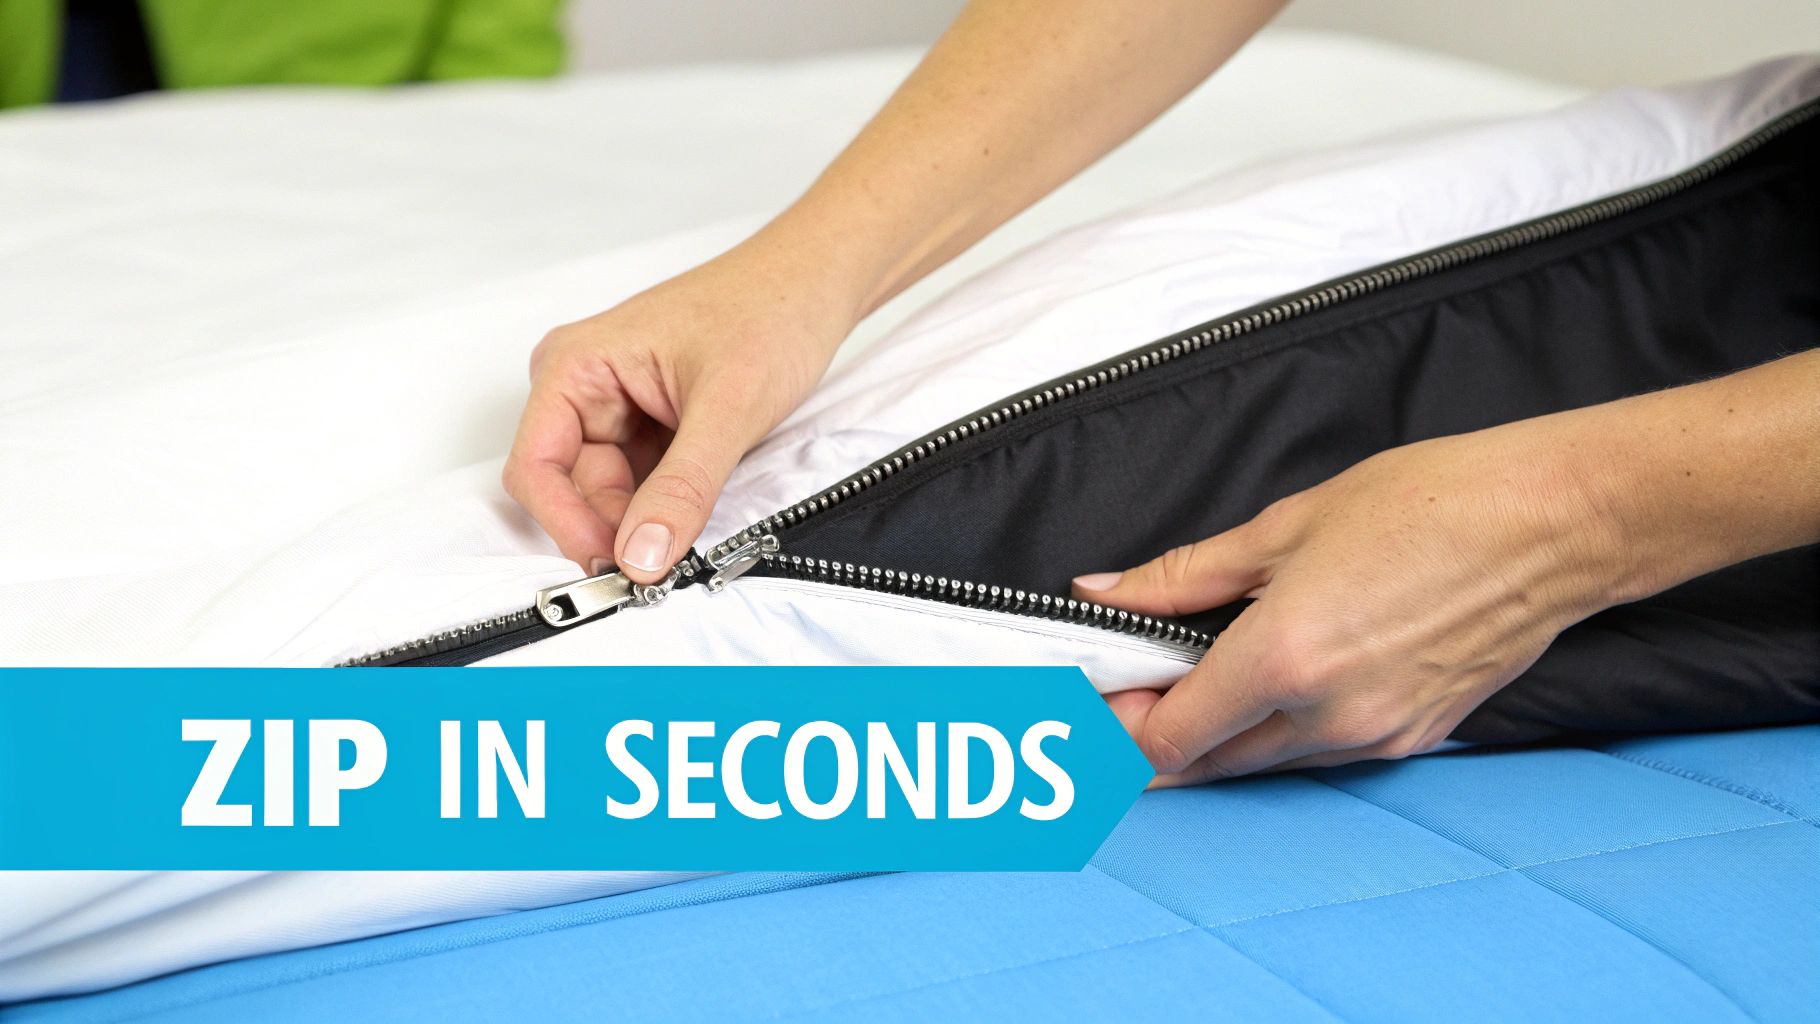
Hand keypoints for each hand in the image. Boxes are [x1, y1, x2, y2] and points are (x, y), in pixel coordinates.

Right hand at [504, 237, 856, 581]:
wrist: (816, 282)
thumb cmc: (772, 309)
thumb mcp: (729, 406)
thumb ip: (684, 486)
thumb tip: (642, 554)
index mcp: (576, 365)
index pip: (536, 467)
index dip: (569, 525)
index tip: (616, 567)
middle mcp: (584, 388)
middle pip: (573, 490)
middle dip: (614, 531)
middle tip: (665, 568)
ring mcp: (617, 410)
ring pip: (610, 496)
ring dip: (644, 524)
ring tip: (693, 535)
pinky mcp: (650, 428)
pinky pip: (642, 487)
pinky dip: (666, 509)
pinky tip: (696, 513)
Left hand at [1072, 418, 1635, 783]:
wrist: (1552, 523)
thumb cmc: (1429, 505)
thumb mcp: (1284, 527)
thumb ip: (1182, 575)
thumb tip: (1104, 591)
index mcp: (1282, 659)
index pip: (1169, 737)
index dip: (1122, 725)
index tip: (1106, 694)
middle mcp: (1327, 716)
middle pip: (1209, 764)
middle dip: (1161, 738)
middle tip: (1137, 693)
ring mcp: (1376, 736)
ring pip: (1265, 763)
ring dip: (1221, 739)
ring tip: (1198, 685)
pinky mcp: (1414, 738)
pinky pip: (1324, 753)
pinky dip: (1284, 733)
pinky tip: (1276, 690)